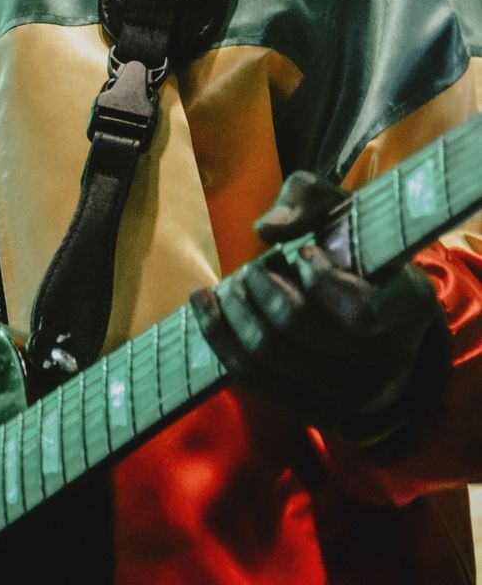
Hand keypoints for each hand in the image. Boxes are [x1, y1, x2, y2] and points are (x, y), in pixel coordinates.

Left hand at [190, 171, 448, 443]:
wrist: (380, 323)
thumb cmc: (356, 253)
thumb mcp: (345, 212)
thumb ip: (308, 199)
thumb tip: (265, 228)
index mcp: (407, 309)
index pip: (360, 313)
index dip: (321, 281)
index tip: (304, 254)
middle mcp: (384, 360)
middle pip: (299, 327)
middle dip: (262, 287)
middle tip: (254, 268)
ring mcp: (348, 394)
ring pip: (270, 355)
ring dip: (236, 311)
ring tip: (230, 285)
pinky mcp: (314, 412)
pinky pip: (253, 378)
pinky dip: (220, 337)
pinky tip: (203, 304)